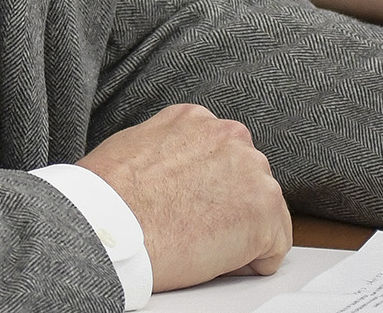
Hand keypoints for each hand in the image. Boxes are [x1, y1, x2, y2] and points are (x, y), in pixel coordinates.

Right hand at [78, 103, 290, 292]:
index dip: (208, 190)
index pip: (224, 156)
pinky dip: (252, 262)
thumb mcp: (136, 145)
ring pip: (265, 212)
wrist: (110, 224)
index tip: (190, 208)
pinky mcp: (263, 211)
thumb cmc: (108, 196)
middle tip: (194, 229)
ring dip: (241, 233)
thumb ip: (169, 149)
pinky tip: (216, 260)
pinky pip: (274, 248)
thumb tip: (176, 169)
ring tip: (200, 245)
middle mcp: (230, 136)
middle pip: (248, 180)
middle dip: (228, 207)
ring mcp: (252, 171)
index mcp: (197, 120)